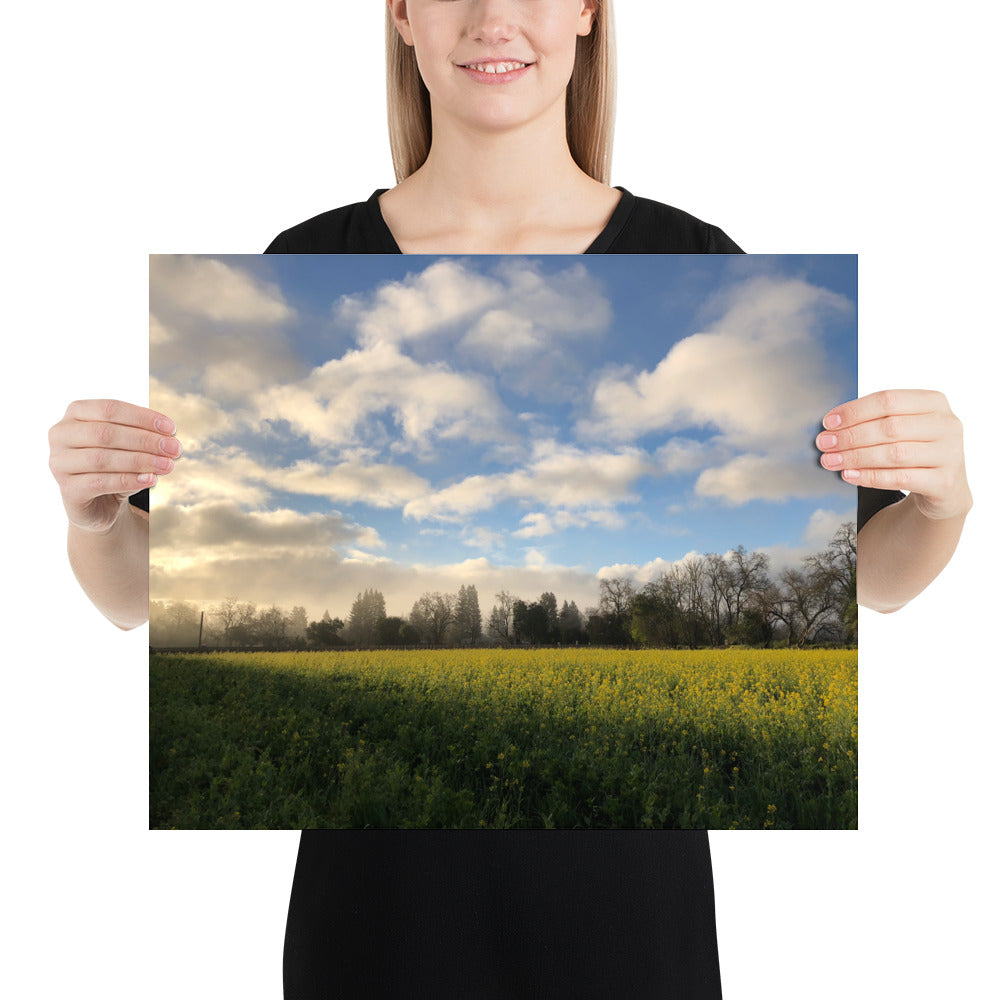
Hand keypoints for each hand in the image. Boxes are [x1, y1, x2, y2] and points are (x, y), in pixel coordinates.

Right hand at [48, 399, 179, 532]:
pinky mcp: (67, 490)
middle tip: (175, 449)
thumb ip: (145, 437)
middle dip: (145, 440)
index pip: (110, 408)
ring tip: (168, 465)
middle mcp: (61, 435)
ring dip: (141, 461)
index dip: (143, 417)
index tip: (172, 429)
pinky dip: (129, 480)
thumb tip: (170, 439)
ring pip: (102, 458)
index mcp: (76, 413)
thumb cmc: (116, 466)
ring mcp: (59, 463)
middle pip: (106, 433)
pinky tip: (151, 480)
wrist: (101, 504)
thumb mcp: (131, 446)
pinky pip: (99, 482)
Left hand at [816, 389, 970, 520]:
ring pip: (894, 453)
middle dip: (850, 436)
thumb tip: (832, 425)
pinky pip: (900, 478)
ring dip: (856, 457)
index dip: (855, 411)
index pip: (888, 400)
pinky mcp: (944, 482)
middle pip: (889, 427)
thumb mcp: (904, 428)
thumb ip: (875, 420)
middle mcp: (946, 425)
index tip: (828, 422)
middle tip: (824, 444)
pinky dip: (870, 476)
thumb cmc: (916, 450)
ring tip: (830, 460)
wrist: (945, 487)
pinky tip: (849, 475)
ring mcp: (949, 454)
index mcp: (934, 402)